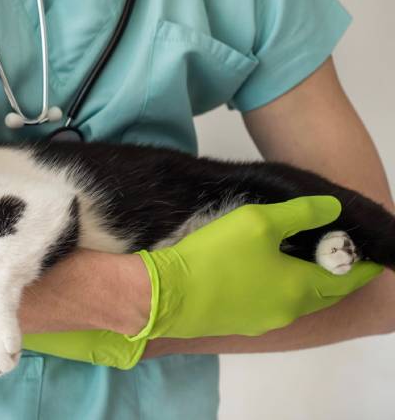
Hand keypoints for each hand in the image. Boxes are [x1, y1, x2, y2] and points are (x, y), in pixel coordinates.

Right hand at [23, 196, 382, 368]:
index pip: (347, 277)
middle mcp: (287, 310)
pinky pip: (272, 304)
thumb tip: (332, 210)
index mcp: (300, 287)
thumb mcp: (258, 221)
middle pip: (324, 293)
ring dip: (306, 282)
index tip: (368, 252)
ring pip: (297, 300)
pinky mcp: (237, 323)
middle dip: (335, 273)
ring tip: (301, 258)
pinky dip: (281, 289)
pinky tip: (264, 273)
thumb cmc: (214, 256)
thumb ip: (300, 213)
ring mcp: (261, 321)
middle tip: (335, 251)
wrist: (164, 295)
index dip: (361, 263)